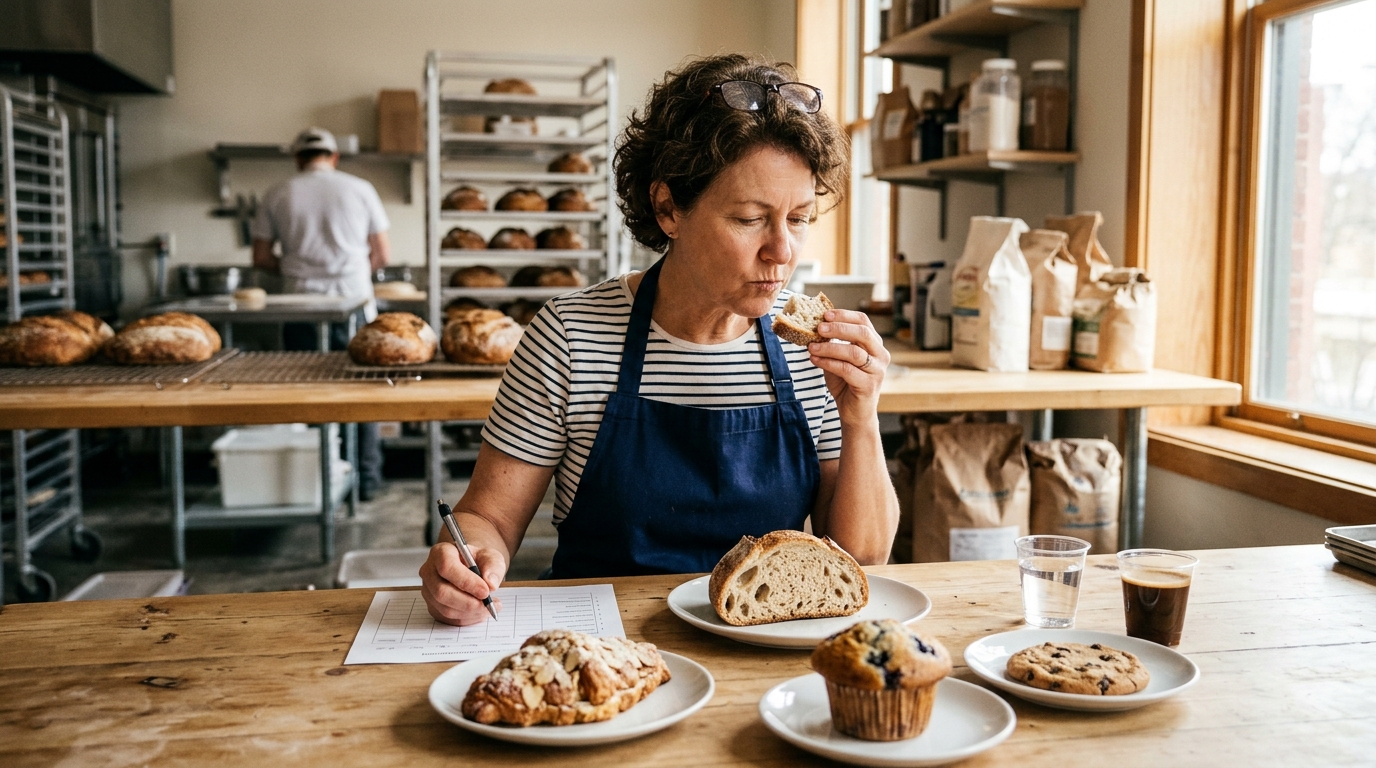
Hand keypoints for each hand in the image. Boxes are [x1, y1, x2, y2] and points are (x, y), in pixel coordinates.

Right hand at [419, 541, 506, 625]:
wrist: (472, 569)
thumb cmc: (479, 561)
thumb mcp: (491, 557)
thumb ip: (493, 566)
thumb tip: (490, 583)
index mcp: (441, 553)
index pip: (447, 567)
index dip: (466, 581)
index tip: (485, 591)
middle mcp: (429, 571)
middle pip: (441, 592)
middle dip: (468, 602)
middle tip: (487, 604)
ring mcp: (428, 591)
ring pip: (445, 608)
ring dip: (470, 612)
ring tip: (489, 607)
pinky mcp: (433, 606)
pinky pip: (448, 618)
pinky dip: (467, 618)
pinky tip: (480, 611)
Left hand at [808, 309, 888, 425]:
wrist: (854, 413)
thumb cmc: (846, 383)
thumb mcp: (838, 358)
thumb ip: (832, 343)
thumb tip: (814, 327)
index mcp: (875, 344)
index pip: (863, 321)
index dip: (844, 315)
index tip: (825, 314)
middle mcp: (880, 355)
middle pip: (862, 333)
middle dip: (839, 328)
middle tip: (819, 327)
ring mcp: (877, 371)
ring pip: (854, 352)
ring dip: (830, 347)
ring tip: (812, 346)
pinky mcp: (869, 385)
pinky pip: (847, 369)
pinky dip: (829, 363)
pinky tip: (815, 360)